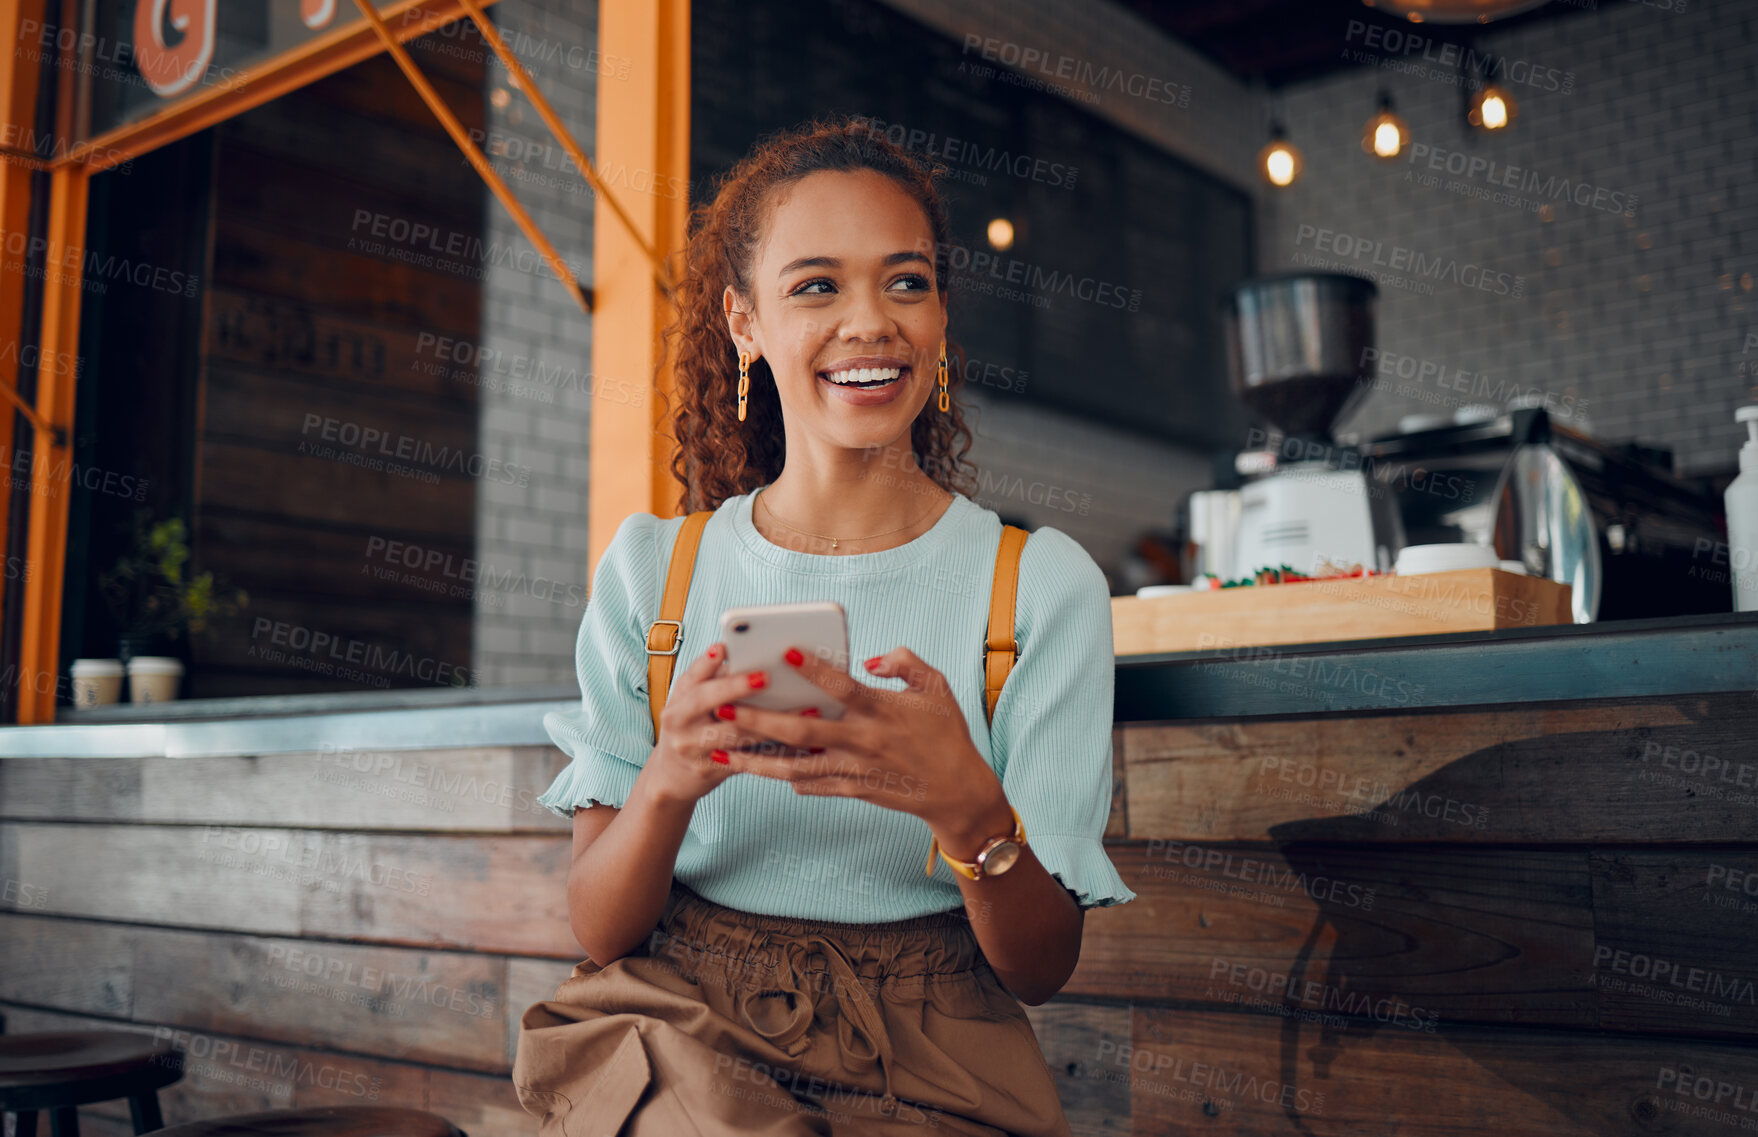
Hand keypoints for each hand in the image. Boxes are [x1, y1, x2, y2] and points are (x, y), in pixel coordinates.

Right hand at [644, 642, 815, 806]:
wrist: (672, 774)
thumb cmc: (693, 724)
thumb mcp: (692, 700)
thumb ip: (716, 680)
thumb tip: (752, 654)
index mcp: (679, 696)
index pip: (692, 674)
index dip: (707, 662)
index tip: (725, 648)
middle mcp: (679, 721)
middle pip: (706, 700)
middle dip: (736, 687)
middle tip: (766, 677)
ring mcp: (692, 748)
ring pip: (734, 733)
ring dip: (769, 722)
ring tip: (803, 710)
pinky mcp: (710, 770)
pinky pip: (747, 760)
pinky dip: (774, 750)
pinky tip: (800, 742)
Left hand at [719, 645, 1005, 836]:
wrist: (957, 792)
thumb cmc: (947, 734)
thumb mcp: (936, 688)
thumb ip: (905, 662)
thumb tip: (870, 659)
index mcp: (882, 712)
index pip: (843, 687)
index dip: (815, 669)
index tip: (785, 651)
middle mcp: (862, 742)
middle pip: (801, 731)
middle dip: (758, 719)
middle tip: (723, 705)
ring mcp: (854, 770)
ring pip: (794, 767)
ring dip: (754, 758)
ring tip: (720, 747)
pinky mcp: (852, 790)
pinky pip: (810, 785)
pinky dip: (783, 777)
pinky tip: (755, 767)